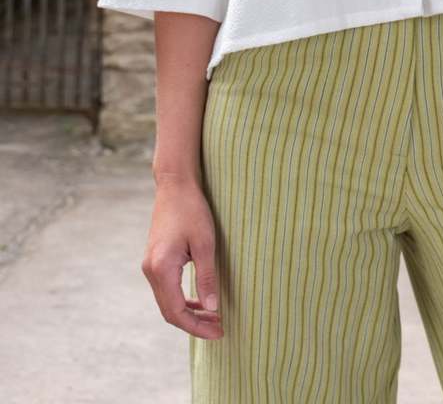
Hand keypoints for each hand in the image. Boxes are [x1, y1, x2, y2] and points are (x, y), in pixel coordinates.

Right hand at [141, 177, 223, 339]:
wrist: (175, 185)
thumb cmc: (192, 210)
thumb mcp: (205, 243)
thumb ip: (207, 277)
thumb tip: (212, 309)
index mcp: (161, 268)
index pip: (176, 312)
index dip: (197, 327)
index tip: (218, 332)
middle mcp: (151, 271)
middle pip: (169, 312)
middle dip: (194, 324)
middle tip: (218, 329)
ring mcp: (150, 266)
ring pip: (167, 302)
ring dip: (188, 313)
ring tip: (213, 318)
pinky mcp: (154, 260)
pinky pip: (166, 290)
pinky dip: (182, 300)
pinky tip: (199, 301)